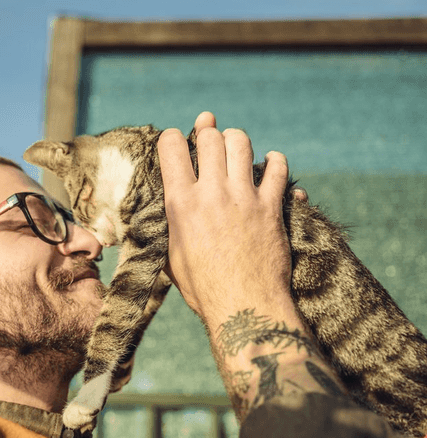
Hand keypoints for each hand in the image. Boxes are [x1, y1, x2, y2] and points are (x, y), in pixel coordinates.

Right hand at [159, 114, 295, 328]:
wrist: (242, 305)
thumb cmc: (202, 287)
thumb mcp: (170, 255)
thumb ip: (166, 225)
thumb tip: (159, 214)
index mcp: (180, 203)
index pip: (171, 146)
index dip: (172, 138)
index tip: (176, 141)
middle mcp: (211, 192)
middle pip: (210, 137)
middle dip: (207, 132)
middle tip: (208, 138)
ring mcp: (244, 197)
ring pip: (242, 143)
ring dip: (237, 140)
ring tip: (236, 147)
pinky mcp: (271, 206)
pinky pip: (277, 168)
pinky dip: (275, 160)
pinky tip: (271, 162)